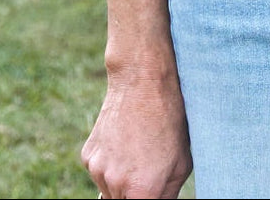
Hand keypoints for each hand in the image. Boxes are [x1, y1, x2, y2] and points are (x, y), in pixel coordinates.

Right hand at [81, 69, 192, 199]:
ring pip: (110, 193)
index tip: (151, 191)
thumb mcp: (181, 164)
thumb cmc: (169, 121)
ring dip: (121, 184)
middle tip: (148, 171)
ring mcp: (97, 171)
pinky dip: (110, 167)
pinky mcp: (87, 157)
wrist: (141, 82)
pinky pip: (99, 173)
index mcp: (142, 191)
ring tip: (138, 154)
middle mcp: (115, 185)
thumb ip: (167, 196)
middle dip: (136, 196)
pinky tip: (124, 143)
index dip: (149, 199)